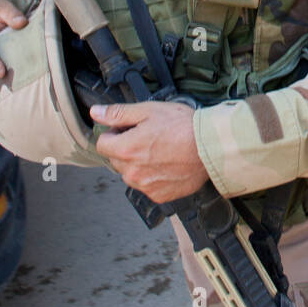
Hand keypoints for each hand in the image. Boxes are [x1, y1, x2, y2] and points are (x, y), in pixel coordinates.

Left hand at [92, 101, 209, 202]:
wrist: (211, 147)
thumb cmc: (184, 126)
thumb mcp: (149, 110)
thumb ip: (119, 113)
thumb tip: (96, 113)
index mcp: (126, 149)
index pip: (102, 144)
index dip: (114, 133)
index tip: (128, 129)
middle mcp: (132, 172)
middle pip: (116, 160)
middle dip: (126, 148)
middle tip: (149, 138)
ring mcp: (145, 186)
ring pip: (131, 174)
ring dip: (138, 164)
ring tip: (161, 151)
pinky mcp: (159, 195)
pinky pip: (147, 186)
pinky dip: (153, 177)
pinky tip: (168, 164)